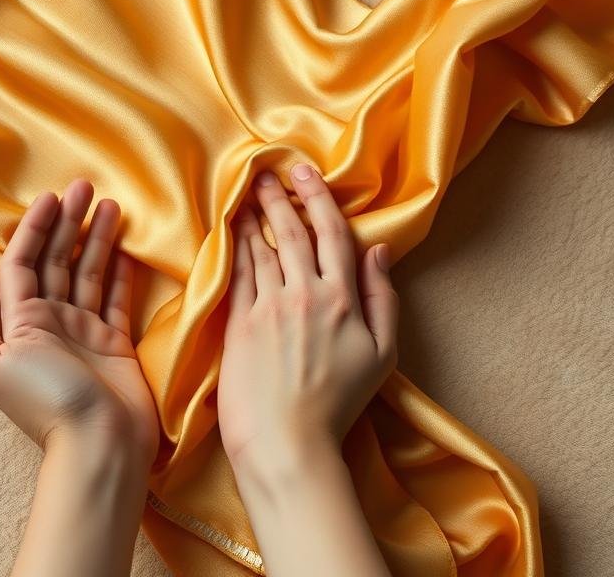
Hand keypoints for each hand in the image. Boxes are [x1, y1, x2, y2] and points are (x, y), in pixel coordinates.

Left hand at [0, 179, 158, 467]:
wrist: (98, 445)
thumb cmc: (45, 401)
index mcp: (18, 322)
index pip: (23, 262)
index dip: (35, 228)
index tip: (52, 197)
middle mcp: (49, 321)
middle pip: (57, 260)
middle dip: (69, 223)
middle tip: (85, 186)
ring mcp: (83, 330)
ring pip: (88, 273)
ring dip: (97, 239)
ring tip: (111, 205)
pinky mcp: (114, 342)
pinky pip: (115, 298)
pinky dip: (119, 272)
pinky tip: (125, 247)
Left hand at [217, 163, 397, 472]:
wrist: (287, 441)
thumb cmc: (338, 403)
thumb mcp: (381, 355)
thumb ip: (383, 299)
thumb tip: (379, 250)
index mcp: (343, 298)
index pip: (332, 234)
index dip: (318, 198)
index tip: (305, 172)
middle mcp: (304, 294)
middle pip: (292, 233)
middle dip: (281, 198)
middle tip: (267, 173)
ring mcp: (268, 306)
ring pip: (261, 248)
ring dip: (254, 216)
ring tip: (246, 194)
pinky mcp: (239, 322)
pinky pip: (238, 273)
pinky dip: (235, 247)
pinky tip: (230, 231)